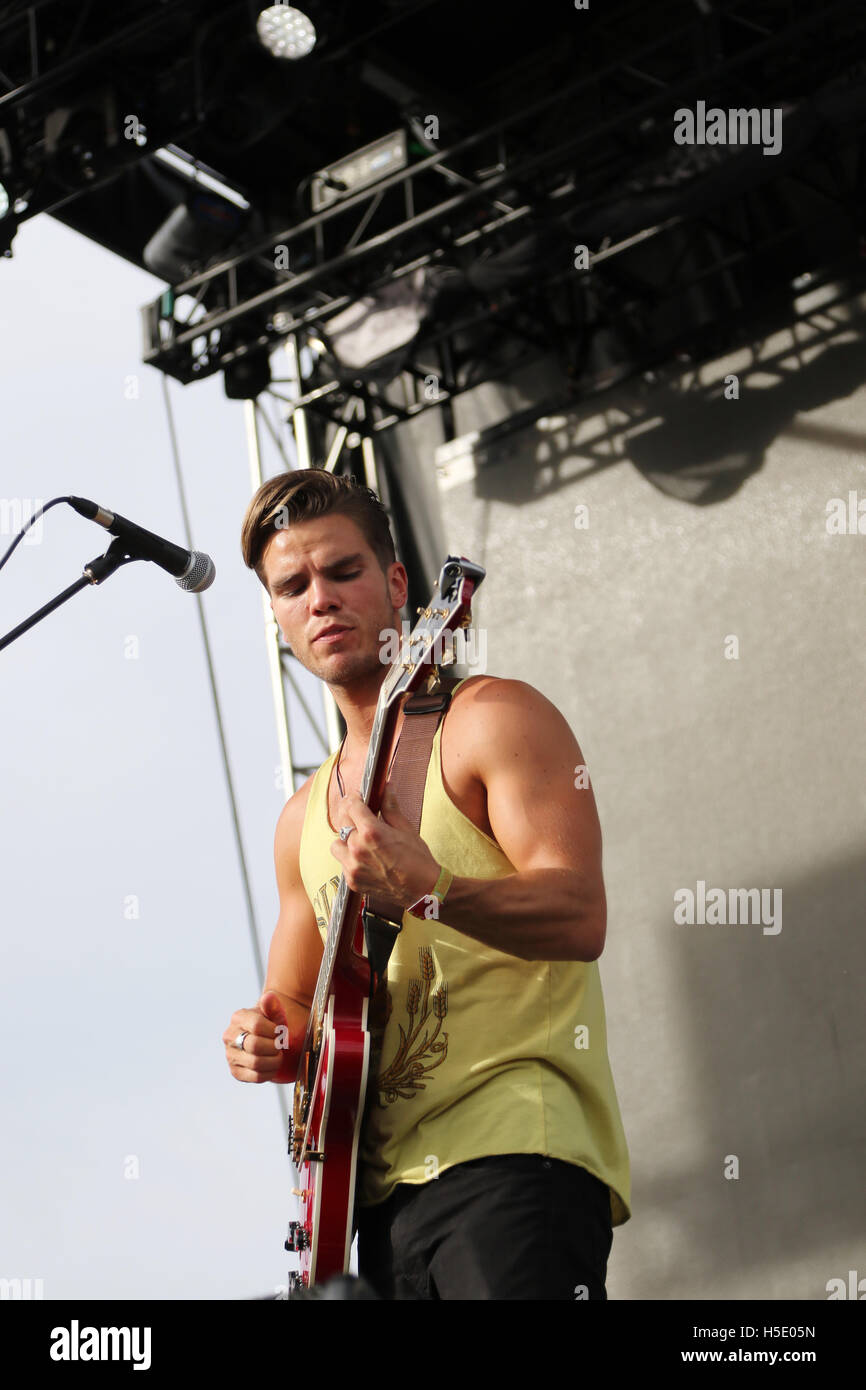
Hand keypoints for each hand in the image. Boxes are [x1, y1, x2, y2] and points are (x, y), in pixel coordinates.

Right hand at [222, 990, 299, 1083]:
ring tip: (277, 1054)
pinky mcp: (236, 1072)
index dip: (274, 1031)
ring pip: (256, 1063)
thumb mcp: (275, 1012)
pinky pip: (256, 1076)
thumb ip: (273, 1005)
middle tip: (279, 1045)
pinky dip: (270, 1072)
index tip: (278, 1031)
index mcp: (238, 1017)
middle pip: (255, 1046)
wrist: (268, 1039)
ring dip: (274, 1060)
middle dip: (274, 1047)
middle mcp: (230, 1036)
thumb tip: (268, 997)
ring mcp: (231, 1055)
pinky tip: (272, 1064)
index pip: (257, 1026)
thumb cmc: (272, 1024)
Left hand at [331, 786, 438, 908]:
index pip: (351, 805)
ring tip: (361, 841)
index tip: (358, 798)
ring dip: (345, 840)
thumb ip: (390, 807)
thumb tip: (387, 788)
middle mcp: (357, 848)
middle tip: (361, 816)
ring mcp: (352, 867)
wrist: (423, 890)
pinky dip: (350, 859)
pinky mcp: (352, 881)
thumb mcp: (405, 828)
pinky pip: (343, 864)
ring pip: (336, 844)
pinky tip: (366, 859)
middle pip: (341, 822)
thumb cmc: (418, 859)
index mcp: (371, 832)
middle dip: (350, 815)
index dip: (354, 798)